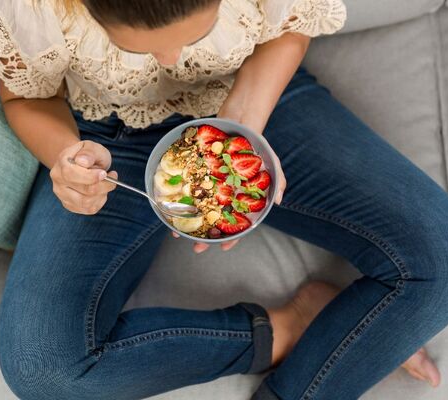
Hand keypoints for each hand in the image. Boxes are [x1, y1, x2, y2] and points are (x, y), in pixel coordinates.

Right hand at [50, 140, 117, 214]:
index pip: (71, 174)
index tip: (104, 173)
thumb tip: (83, 161)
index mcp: (61, 163)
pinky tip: (100, 191)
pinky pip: (89, 209)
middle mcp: (58, 181)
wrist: (80, 163)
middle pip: (83, 190)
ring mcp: (62, 195)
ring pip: (87, 203)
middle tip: (112, 176)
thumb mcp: (92, 147)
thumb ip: (89, 152)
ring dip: (102, 193)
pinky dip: (100, 201)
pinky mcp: (70, 205)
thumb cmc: (88, 155)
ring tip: (105, 183)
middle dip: (103, 185)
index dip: (91, 176)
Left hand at [170, 100, 286, 253]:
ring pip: (196, 209)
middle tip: (196, 249)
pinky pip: (185, 188)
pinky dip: (178, 198)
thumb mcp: (272, 163)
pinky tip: (170, 207)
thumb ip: (277, 182)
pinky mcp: (195, 173)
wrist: (239, 120)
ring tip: (178, 233)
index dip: (232, 237)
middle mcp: (222, 195)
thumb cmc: (257, 145)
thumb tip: (277, 201)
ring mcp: (208, 185)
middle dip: (204, 237)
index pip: (237, 224)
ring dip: (187, 223)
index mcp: (239, 198)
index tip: (224, 247)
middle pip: (213, 221)